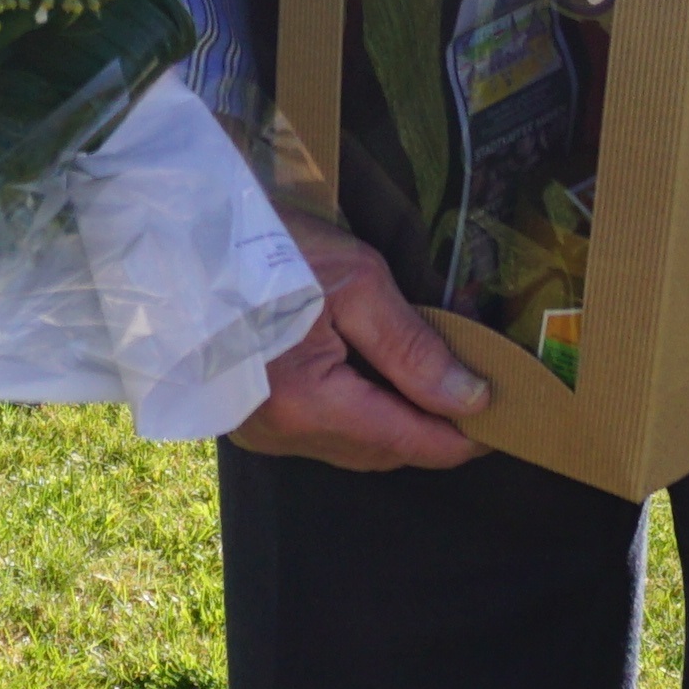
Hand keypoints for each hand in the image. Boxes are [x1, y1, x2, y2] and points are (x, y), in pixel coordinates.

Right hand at [225, 213, 494, 470]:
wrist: (179, 236)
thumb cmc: (263, 244)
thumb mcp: (354, 281)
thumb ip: (414, 348)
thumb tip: (471, 397)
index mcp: (309, 405)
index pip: (411, 442)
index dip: (466, 437)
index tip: (510, 420)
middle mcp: (283, 435)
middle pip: (383, 452)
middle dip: (435, 429)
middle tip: (480, 393)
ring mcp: (260, 432)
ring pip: (354, 446)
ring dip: (398, 421)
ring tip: (434, 379)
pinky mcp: (249, 417)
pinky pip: (323, 433)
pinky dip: (360, 412)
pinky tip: (377, 376)